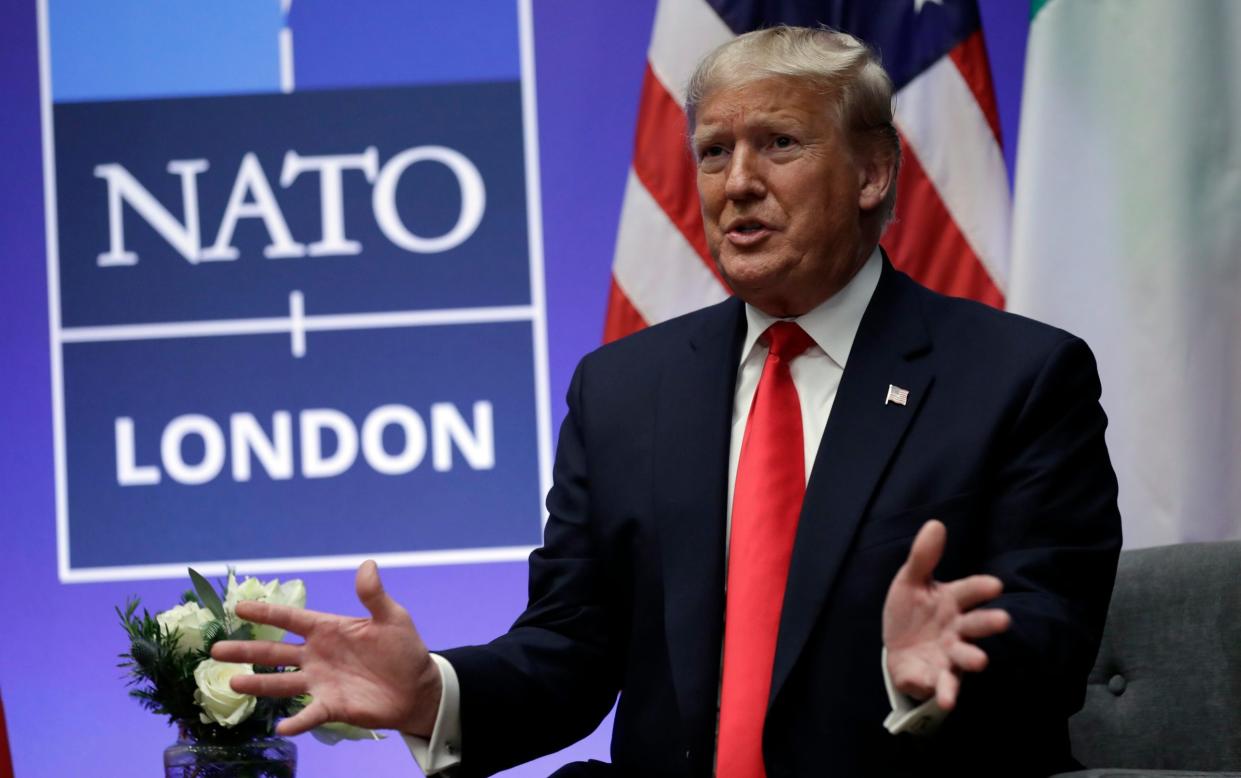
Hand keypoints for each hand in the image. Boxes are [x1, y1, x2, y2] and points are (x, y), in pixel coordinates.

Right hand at [210, 560, 441, 736]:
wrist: (418, 688)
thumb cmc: (403, 649)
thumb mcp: (392, 618)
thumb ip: (374, 595)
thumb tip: (368, 565)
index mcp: (328, 630)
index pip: (291, 619)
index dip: (266, 613)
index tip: (238, 607)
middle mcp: (317, 656)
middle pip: (275, 652)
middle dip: (245, 650)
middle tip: (215, 650)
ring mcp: (321, 682)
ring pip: (281, 683)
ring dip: (258, 684)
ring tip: (233, 682)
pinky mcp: (331, 706)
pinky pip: (309, 714)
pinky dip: (295, 721)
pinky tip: (280, 726)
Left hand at [882, 520, 1010, 710]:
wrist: (897, 647)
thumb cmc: (912, 612)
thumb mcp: (910, 581)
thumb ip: (923, 557)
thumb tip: (935, 523)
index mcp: (952, 602)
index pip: (969, 592)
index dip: (980, 588)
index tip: (994, 585)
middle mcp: (957, 629)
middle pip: (975, 625)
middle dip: (988, 623)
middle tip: (1003, 620)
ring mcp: (949, 655)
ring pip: (964, 657)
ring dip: (972, 659)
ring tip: (980, 661)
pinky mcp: (936, 677)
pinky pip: (942, 685)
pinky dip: (945, 692)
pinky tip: (946, 699)